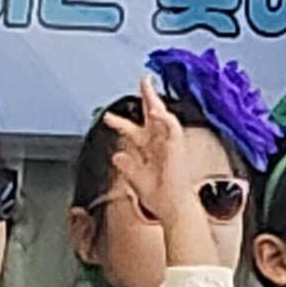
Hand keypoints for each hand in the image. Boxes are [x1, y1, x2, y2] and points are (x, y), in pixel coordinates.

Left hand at [103, 76, 191, 228]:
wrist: (172, 208)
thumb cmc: (160, 199)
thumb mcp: (136, 180)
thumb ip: (127, 167)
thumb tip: (116, 156)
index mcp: (149, 151)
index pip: (133, 131)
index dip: (120, 123)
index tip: (108, 116)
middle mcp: (159, 144)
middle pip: (151, 114)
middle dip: (146, 96)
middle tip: (142, 79)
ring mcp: (169, 143)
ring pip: (162, 114)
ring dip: (154, 100)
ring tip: (147, 84)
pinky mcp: (177, 145)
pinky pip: (171, 125)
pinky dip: (163, 118)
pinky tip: (154, 111)